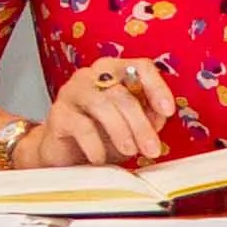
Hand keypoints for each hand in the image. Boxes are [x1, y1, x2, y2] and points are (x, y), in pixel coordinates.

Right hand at [24, 56, 177, 167]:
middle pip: (122, 93)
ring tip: (130, 152)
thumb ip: (149, 118)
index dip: (157, 87)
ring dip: (121, 131)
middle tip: (151, 148)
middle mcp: (92, 76)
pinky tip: (101, 158)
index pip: (141, 68)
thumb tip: (160, 117)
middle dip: (141, 124)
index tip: (167, 111)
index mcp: (115, 72)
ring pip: (102, 104)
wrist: (65, 155)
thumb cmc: (101, 136)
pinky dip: (96, 145)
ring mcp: (72, 92)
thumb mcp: (132, 127)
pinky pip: (81, 126)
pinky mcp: (58, 114)